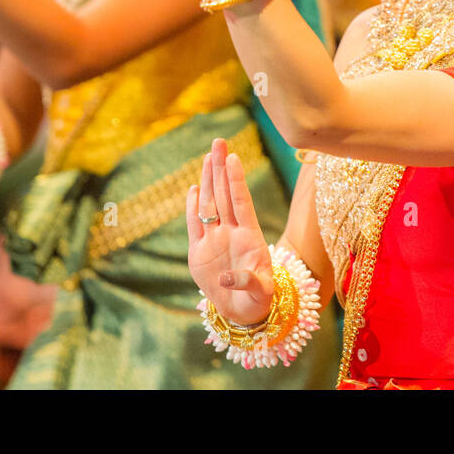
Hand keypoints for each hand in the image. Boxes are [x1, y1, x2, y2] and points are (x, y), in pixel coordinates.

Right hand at [185, 137, 274, 326]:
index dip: (236, 181)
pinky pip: (195, 225)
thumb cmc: (258, 300)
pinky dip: (192, 207)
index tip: (234, 158)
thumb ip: (249, 283)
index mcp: (250, 237)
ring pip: (210, 204)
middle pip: (224, 194)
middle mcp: (232, 233)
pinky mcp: (199, 251)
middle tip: (219, 142)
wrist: (243, 311)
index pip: (241, 202)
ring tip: (207, 157)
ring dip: (208, 180)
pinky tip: (192, 189)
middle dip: (221, 168)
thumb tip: (227, 278)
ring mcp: (215, 240)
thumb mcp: (261, 293)